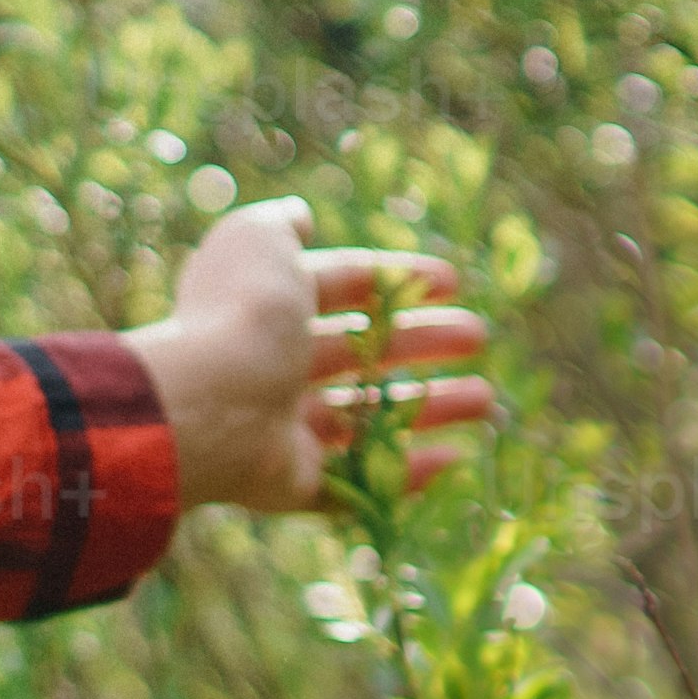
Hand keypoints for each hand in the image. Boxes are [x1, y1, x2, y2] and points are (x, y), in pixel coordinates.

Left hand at [143, 197, 496, 513]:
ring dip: (430, 407)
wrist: (211, 403)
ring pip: (368, 417)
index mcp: (267, 307)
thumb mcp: (258, 241)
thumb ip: (279, 225)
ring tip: (486, 402)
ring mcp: (283, 427)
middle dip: (423, 341)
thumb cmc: (241, 313)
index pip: (340, 286)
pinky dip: (406, 473)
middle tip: (477, 337)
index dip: (396, 278)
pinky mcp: (293, 482)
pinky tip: (456, 460)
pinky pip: (359, 482)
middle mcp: (274, 365)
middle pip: (362, 351)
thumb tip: (299, 216)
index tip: (455, 280)